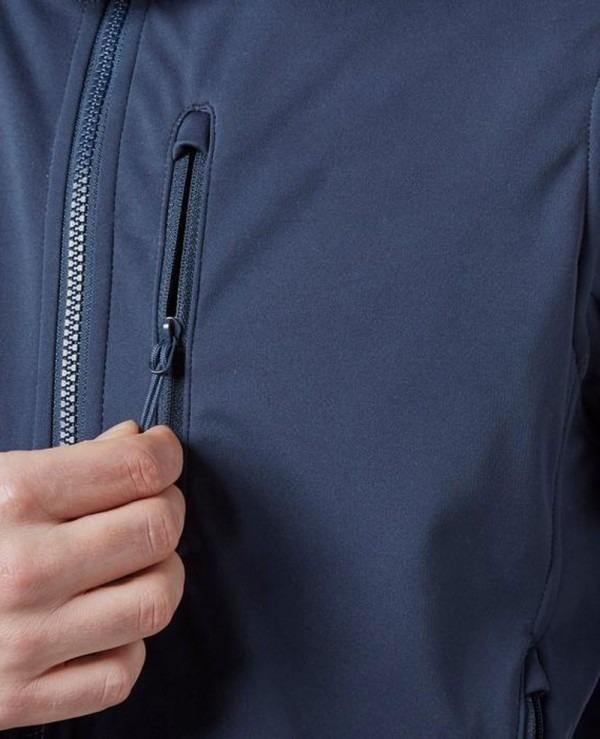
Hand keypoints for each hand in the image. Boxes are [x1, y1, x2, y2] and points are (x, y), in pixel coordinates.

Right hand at [0, 421, 184, 727]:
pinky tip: (104, 622)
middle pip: (157, 529)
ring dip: (160, 575)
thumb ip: (72, 459)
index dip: (165, 455)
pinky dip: (126, 645)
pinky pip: (120, 672)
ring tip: (138, 564)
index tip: (163, 454)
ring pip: (155, 601)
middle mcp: (23, 570)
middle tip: (153, 506)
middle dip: (167, 509)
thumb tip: (137, 440)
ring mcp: (23, 641)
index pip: (138, 468)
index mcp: (13, 498)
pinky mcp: (18, 699)